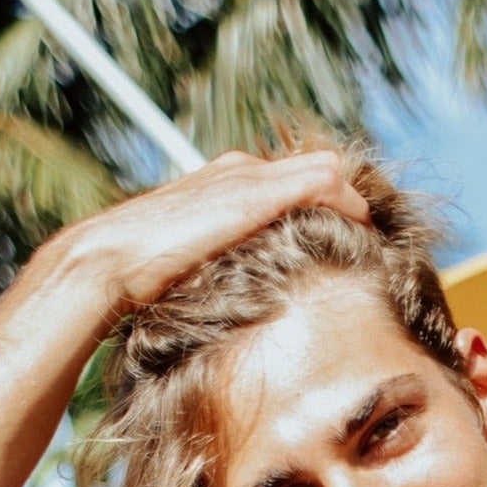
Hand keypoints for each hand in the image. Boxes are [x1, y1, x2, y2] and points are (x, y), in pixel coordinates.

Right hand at [58, 147, 373, 313]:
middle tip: (372, 237)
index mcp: (222, 187)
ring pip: (325, 171)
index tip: (345, 241)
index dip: (318, 208)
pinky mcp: (258, 191)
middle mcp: (238, 171)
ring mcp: (248, 177)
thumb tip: (230, 314)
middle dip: (343, 201)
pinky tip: (366, 227)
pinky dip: (349, 202)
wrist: (110, 261)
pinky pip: (324, 182)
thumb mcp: (189, 276)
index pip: (286, 184)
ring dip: (353, 202)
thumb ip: (216, 276)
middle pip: (312, 171)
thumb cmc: (138, 281)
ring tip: (376, 233)